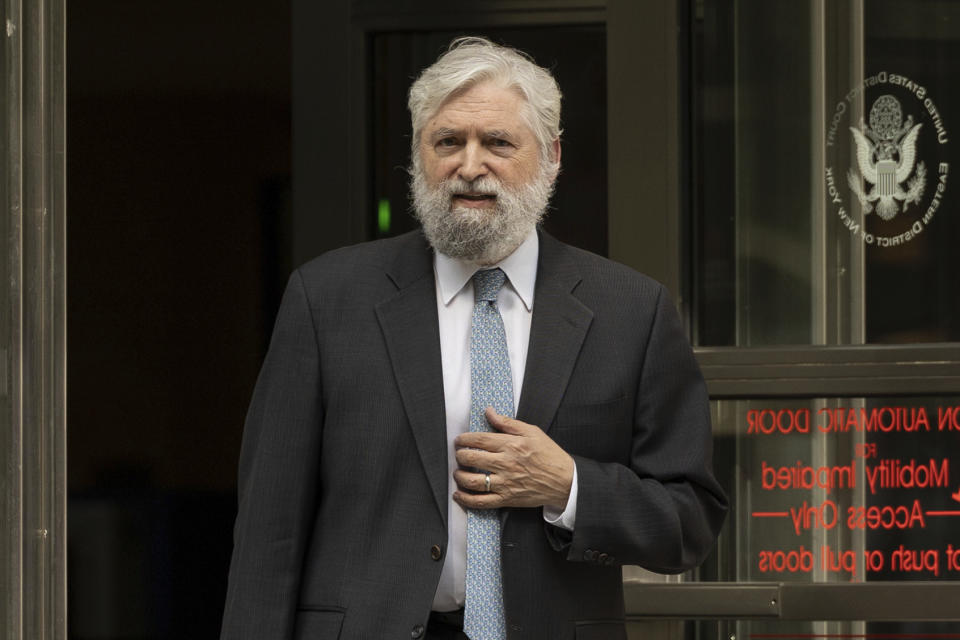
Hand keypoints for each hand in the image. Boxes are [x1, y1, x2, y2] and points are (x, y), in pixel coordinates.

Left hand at [453, 407, 573, 510]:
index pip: (479, 440)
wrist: (565, 480)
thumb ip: (508, 423)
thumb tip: (489, 412)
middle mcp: (506, 464)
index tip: (459, 440)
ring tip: (457, 472)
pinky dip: (466, 499)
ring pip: (473, 481)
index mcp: (511, 445)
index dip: (464, 439)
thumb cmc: (549, 454)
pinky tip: (458, 494)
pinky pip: (482, 502)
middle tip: (459, 454)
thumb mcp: (532, 432)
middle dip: (460, 455)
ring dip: (459, 476)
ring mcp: (505, 483)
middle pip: (472, 459)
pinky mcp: (507, 499)